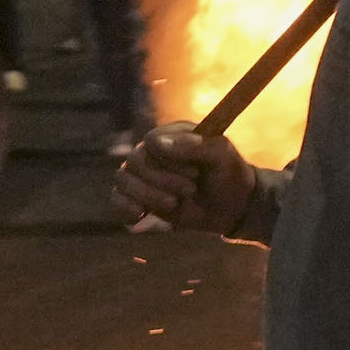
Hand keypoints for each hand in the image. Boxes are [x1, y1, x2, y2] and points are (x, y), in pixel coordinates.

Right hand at [112, 121, 253, 234]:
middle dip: (161, 180)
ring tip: (173, 205)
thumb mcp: (221, 156)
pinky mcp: (139, 197)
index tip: (194, 173)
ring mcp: (144, 175)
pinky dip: (124, 206)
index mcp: (172, 134)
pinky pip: (116, 198)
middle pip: (135, 161)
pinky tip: (140, 215)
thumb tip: (157, 143)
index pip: (151, 141)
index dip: (168, 159)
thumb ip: (194, 146)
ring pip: (123, 179)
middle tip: (190, 191)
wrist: (232, 206)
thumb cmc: (228, 174)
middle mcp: (152, 152)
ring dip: (147, 195)